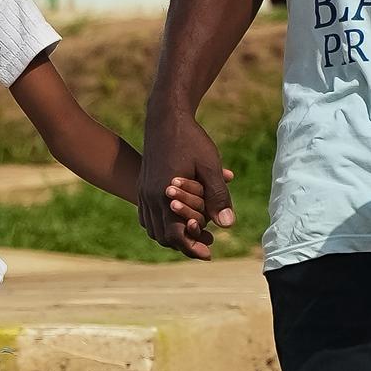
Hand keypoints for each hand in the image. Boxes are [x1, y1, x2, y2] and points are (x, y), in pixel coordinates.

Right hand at [138, 118, 230, 259]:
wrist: (165, 117)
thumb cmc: (190, 140)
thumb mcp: (209, 166)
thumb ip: (218, 197)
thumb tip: (228, 225)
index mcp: (165, 195)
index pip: (175, 235)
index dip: (192, 248)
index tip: (209, 254)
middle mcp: (150, 197)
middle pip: (162, 236)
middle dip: (183, 244)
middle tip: (205, 245)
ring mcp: (143, 191)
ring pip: (152, 228)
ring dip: (171, 235)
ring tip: (194, 234)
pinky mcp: (143, 185)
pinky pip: (147, 215)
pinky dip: (161, 223)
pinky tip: (177, 218)